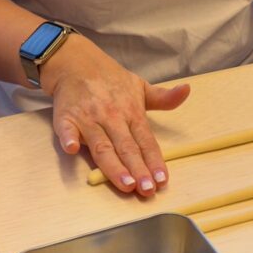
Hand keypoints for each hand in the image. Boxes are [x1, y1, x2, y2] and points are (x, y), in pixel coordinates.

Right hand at [39, 35, 189, 196]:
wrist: (77, 62)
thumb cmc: (111, 80)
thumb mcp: (140, 86)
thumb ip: (163, 97)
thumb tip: (187, 90)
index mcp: (131, 111)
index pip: (145, 140)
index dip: (154, 160)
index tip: (162, 180)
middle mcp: (112, 116)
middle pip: (126, 147)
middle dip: (138, 169)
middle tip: (147, 190)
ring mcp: (88, 117)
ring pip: (102, 146)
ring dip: (113, 165)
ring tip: (125, 184)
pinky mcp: (66, 117)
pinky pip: (66, 130)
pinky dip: (69, 139)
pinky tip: (73, 149)